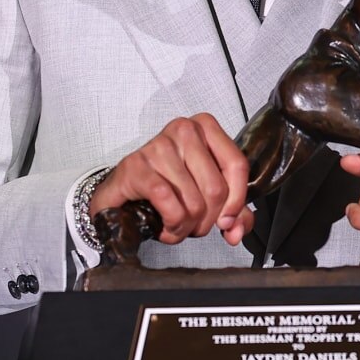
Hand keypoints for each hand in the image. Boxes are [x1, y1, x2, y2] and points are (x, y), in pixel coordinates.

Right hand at [90, 113, 253, 246]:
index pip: (236, 164)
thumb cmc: (165, 187)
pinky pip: (168, 201)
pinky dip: (170, 224)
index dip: (236, 201)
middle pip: (216, 188)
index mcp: (205, 128)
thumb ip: (231, 211)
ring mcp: (158, 145)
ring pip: (193, 201)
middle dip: (207, 221)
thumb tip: (237, 230)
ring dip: (186, 228)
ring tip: (176, 227)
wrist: (121, 193)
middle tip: (193, 227)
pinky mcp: (136, 165)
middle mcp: (183, 130)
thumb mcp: (205, 195)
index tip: (227, 221)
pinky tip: (164, 227)